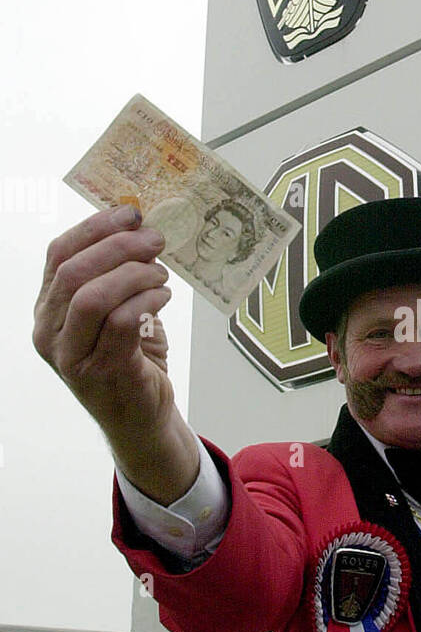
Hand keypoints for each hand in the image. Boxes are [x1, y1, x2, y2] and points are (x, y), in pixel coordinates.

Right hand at [33, 205, 197, 501]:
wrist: (140, 418)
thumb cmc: (129, 358)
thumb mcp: (116, 309)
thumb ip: (118, 273)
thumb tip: (141, 226)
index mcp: (47, 310)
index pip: (58, 255)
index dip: (95, 228)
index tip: (131, 213)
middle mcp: (49, 334)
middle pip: (74, 272)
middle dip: (119, 247)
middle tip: (156, 239)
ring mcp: (71, 356)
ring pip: (93, 297)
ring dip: (135, 275)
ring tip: (161, 274)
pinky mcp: (101, 373)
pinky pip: (121, 323)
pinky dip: (147, 301)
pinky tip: (163, 297)